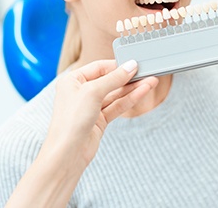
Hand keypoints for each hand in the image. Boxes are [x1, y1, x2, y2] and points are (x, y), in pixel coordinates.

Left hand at [6, 59, 157, 207]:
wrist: (67, 154)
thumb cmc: (71, 120)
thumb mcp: (93, 92)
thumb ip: (113, 78)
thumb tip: (130, 66)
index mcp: (72, 80)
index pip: (99, 67)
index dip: (116, 65)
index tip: (134, 64)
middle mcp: (80, 92)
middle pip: (109, 80)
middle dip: (128, 77)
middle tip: (146, 72)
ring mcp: (91, 107)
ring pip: (115, 94)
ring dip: (133, 88)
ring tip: (150, 82)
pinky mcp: (99, 120)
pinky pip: (117, 106)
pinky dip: (130, 100)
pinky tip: (142, 92)